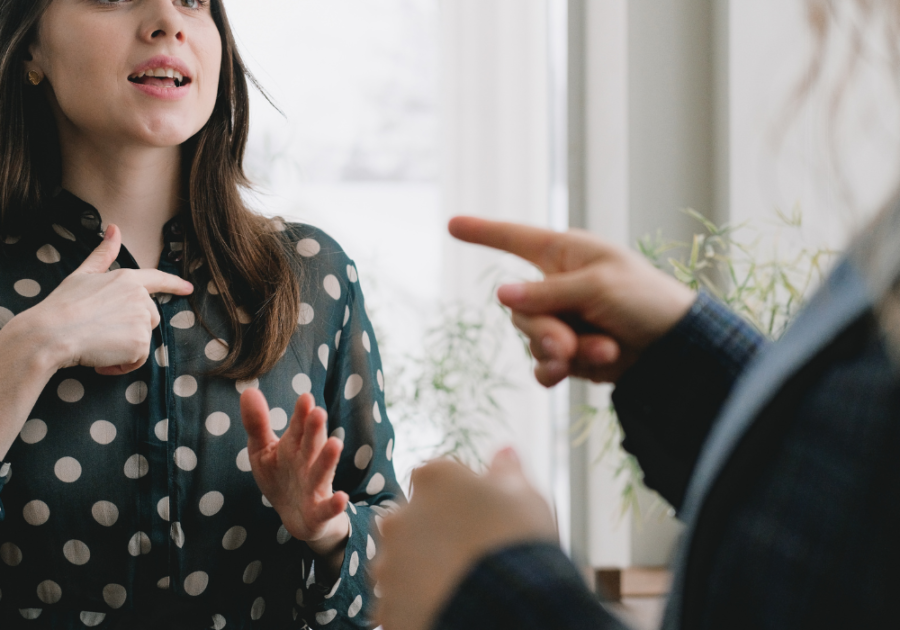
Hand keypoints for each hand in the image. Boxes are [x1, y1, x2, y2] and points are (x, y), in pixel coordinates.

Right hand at [27, 224, 192, 374]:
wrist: (50, 333)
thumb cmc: (62, 305)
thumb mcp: (82, 274)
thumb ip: (103, 254)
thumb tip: (114, 228)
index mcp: (127, 278)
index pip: (157, 279)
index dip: (174, 284)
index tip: (188, 288)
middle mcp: (140, 297)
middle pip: (149, 317)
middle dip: (130, 329)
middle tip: (101, 332)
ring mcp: (142, 319)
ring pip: (143, 339)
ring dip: (124, 348)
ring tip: (99, 345)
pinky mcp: (140, 341)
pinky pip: (138, 359)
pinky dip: (122, 364)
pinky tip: (103, 360)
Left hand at [240, 390, 349, 557]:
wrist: (297, 517)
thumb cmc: (281, 476)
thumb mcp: (263, 450)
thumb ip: (257, 423)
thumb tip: (249, 390)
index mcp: (295, 446)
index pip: (298, 427)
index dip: (301, 414)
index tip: (305, 398)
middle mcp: (308, 463)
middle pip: (311, 444)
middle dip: (315, 430)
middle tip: (318, 412)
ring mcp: (315, 487)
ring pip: (322, 472)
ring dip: (328, 459)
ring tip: (335, 443)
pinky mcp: (319, 511)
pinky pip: (327, 508)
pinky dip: (335, 504)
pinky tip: (342, 498)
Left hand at [373, 449, 556, 629]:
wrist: (507, 607)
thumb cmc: (518, 544)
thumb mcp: (524, 495)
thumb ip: (507, 471)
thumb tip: (504, 452)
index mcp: (432, 478)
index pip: (438, 477)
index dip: (461, 496)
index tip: (482, 515)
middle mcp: (399, 515)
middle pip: (413, 518)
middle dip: (435, 532)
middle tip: (470, 552)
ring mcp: (389, 563)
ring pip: (402, 561)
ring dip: (421, 568)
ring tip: (459, 584)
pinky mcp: (386, 606)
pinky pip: (398, 602)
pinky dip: (416, 604)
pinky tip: (445, 605)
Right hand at [448, 216, 695, 385]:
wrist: (675, 348)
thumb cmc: (645, 299)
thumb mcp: (597, 287)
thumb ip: (547, 293)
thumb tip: (501, 295)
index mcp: (564, 254)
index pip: (515, 239)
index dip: (483, 232)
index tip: (452, 223)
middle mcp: (556, 285)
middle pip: (519, 309)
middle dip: (544, 330)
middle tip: (569, 345)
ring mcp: (561, 320)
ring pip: (531, 340)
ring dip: (562, 351)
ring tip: (601, 351)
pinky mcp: (568, 353)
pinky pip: (541, 364)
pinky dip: (557, 371)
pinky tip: (575, 372)